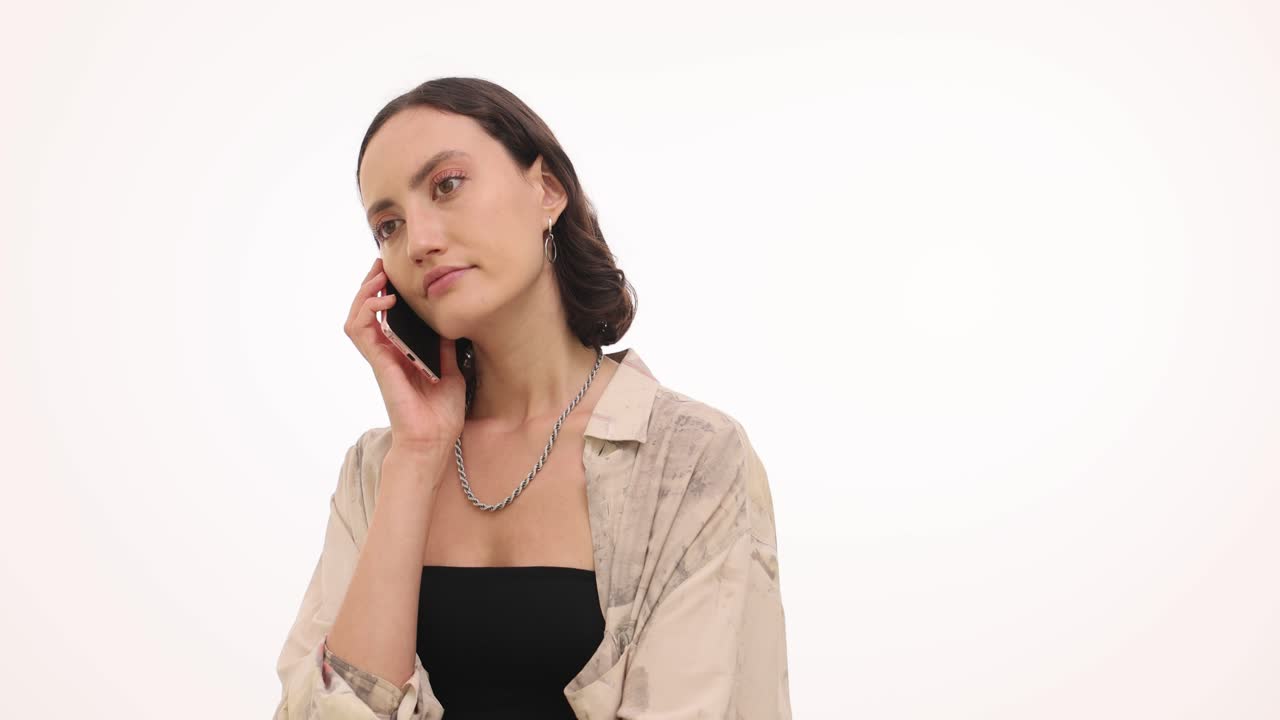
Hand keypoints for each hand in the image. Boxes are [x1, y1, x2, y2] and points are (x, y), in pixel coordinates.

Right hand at [344, 257, 465, 452]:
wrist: (435, 441)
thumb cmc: (441, 414)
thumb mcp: (452, 372)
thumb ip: (447, 350)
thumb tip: (451, 325)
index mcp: (403, 353)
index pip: (386, 316)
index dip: (385, 292)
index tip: (396, 272)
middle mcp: (387, 353)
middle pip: (367, 311)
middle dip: (371, 284)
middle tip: (382, 264)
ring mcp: (380, 358)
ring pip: (357, 317)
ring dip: (364, 293)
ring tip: (379, 276)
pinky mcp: (378, 364)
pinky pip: (361, 332)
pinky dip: (367, 311)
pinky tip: (384, 299)